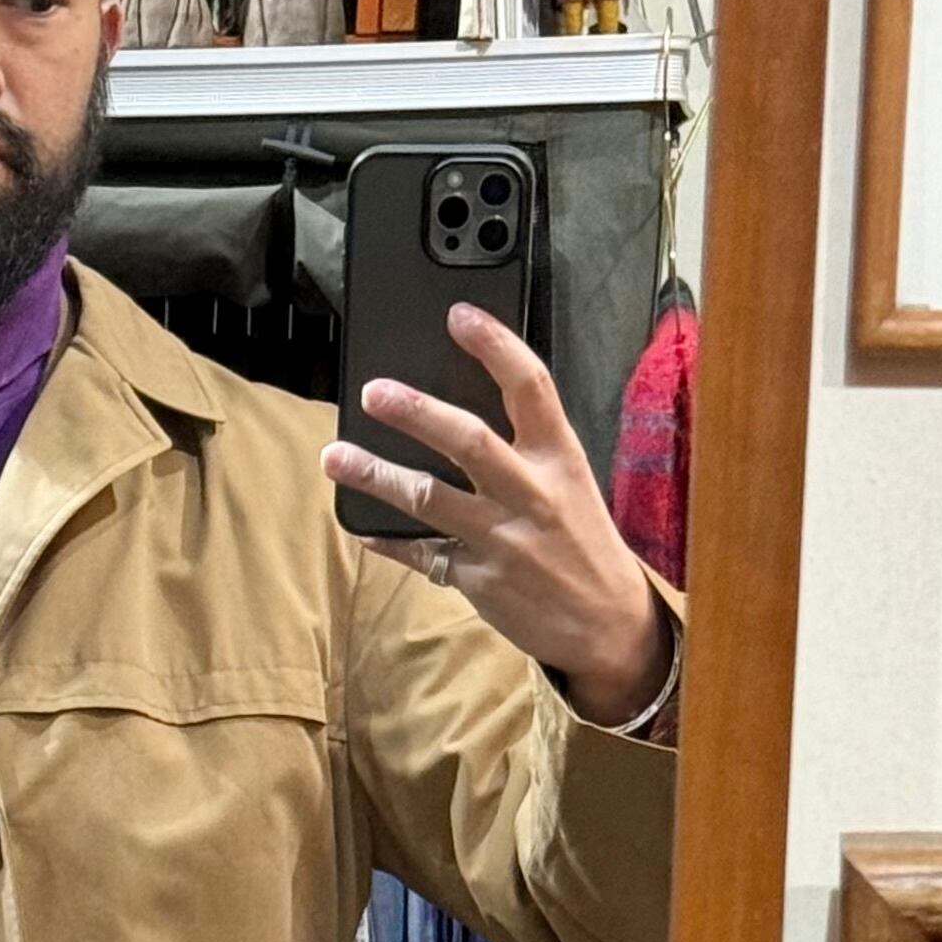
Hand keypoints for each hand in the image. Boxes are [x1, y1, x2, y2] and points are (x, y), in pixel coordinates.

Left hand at [321, 302, 668, 720]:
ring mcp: (502, 539)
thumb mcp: (571, 484)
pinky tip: (362, 527)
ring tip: (335, 456)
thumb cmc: (585, 545)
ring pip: (430, 499)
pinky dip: (390, 541)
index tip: (459, 315)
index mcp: (559, 458)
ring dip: (378, 475)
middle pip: (469, 440)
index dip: (495, 345)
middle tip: (374, 392)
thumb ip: (527, 449)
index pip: (530, 386)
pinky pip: (423, 555)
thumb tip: (462, 414)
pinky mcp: (479, 581)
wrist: (607, 625)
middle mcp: (530, 494)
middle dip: (418, 412)